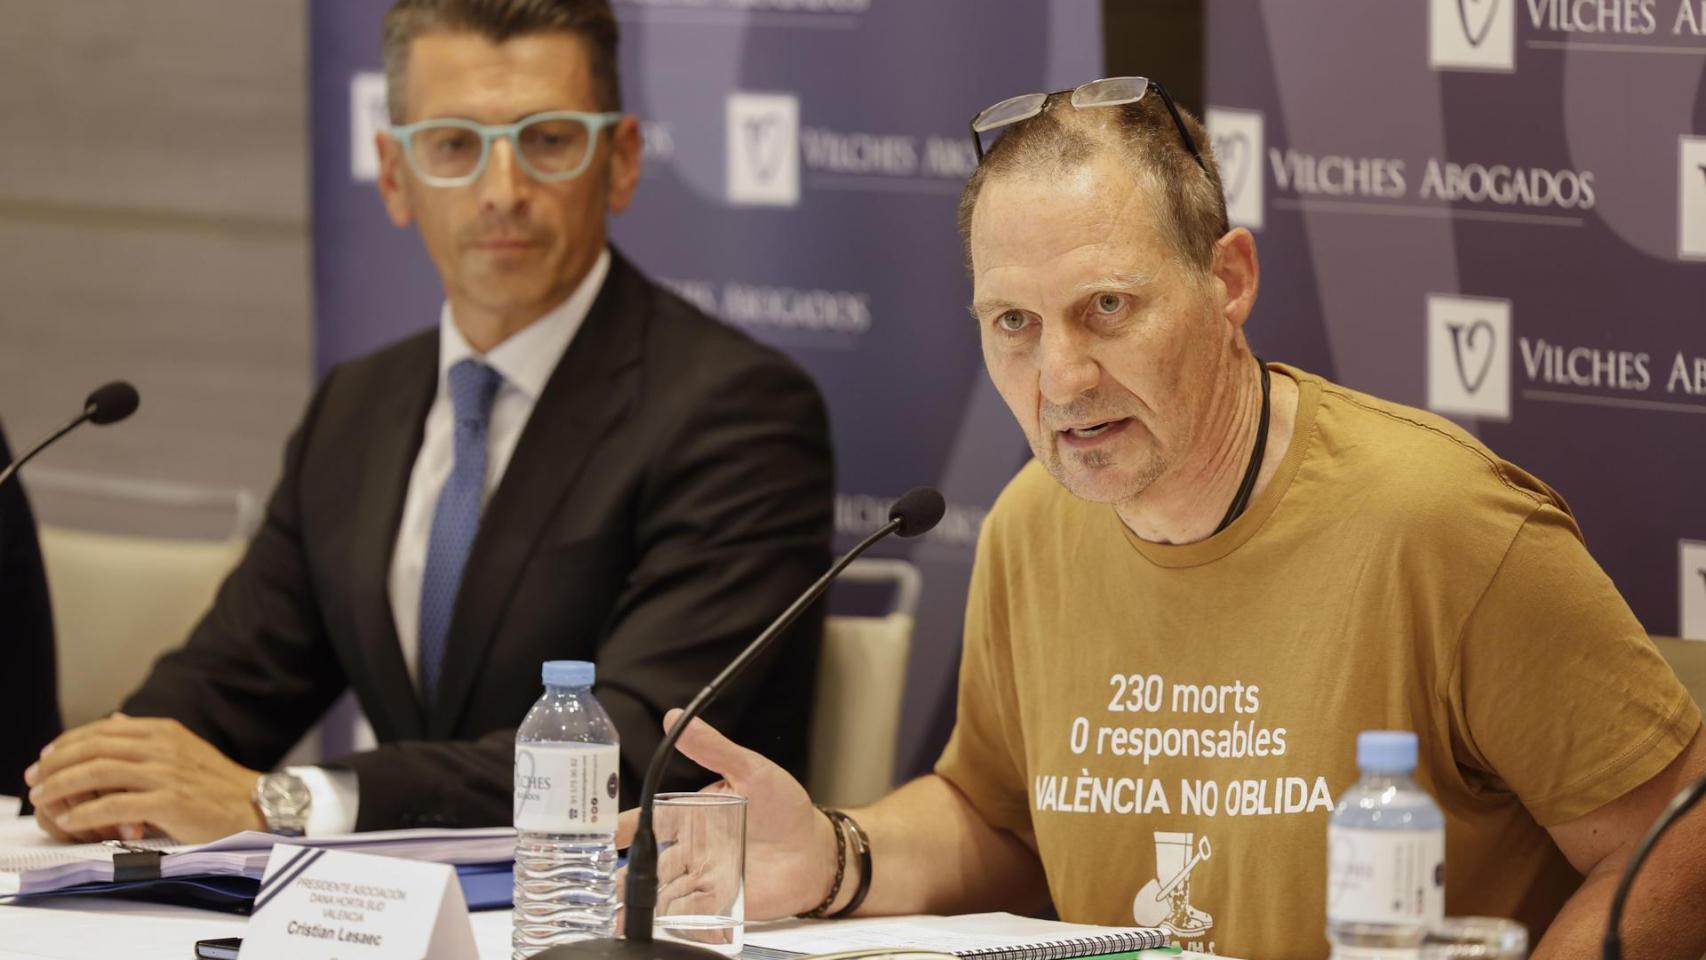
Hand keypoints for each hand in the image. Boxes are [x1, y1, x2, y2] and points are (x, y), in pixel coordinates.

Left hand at [24, 714, 265, 843]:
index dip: (67, 743)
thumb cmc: (217, 783)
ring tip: (42, 799)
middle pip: (94, 748)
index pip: (102, 730)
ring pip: (98, 773)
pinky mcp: (169, 802)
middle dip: (56, 764)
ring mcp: (165, 773)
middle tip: (33, 780)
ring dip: (62, 786)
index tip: (45, 758)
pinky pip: (115, 805)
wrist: (256, 804)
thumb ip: (146, 737)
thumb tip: (112, 721)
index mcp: (163, 731)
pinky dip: (86, 814)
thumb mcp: (183, 748)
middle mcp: (162, 746)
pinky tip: (70, 821)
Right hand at [616, 710, 839, 921]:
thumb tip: (675, 718)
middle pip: (645, 866)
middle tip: (600, 888)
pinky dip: (670, 920)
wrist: (816, 852)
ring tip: (620, 914)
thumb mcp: (750, 770)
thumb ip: (713, 748)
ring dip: (639, 905)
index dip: (619, 830)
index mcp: (690, 816)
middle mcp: (690, 849)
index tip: (596, 836)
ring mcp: (702, 879)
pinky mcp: (717, 906)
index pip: (643, 822)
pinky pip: (685, 916)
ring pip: (659, 894)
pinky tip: (659, 923)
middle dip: (621, 879)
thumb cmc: (785, 809)